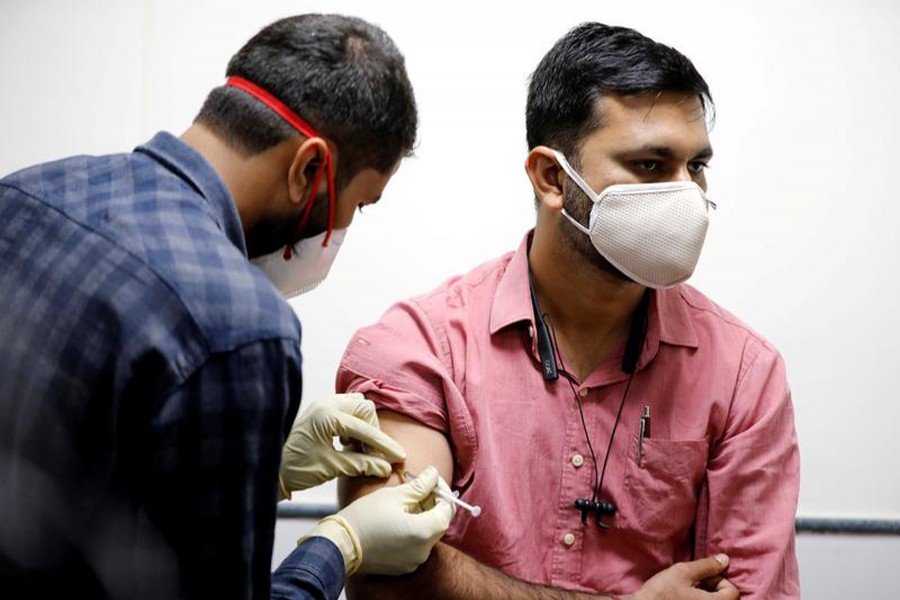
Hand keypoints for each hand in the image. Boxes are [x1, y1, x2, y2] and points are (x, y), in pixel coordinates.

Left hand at [279, 393, 405, 496]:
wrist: (269, 467)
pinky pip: (346, 408)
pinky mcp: (320, 409)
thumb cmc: (297, 469)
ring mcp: (321, 404)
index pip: (365, 429)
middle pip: (365, 408)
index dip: (384, 445)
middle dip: (373, 431)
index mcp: (327, 417)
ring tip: (357, 448)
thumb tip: (386, 467)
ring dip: (363, 425)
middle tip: (371, 453)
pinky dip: (353, 423)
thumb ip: (361, 464)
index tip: (399, 457)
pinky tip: (347, 442)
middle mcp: (325, 404)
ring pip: (357, 405)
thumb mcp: (332, 468)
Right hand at [301, 466, 455, 574]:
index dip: (442, 490)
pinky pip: (417, 544)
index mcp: (424, 532)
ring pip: (428, 532)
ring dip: (423, 515)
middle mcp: (423, 550)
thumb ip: (419, 485)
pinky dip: (414, 529)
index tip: (430, 479)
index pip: (448, 508)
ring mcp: (414, 561)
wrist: (340, 544)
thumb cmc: (364, 518)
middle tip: (418, 487)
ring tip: (405, 501)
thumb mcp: (394, 495)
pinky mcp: (404, 566)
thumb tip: (434, 473)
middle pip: (440, 522)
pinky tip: (399, 517)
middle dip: (432, 502)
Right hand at [626, 555, 738, 599]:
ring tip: (688, 592)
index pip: (732, 592)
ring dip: (706, 596)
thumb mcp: (683, 572)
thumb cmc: (662, 592)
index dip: (719, 580)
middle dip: (713, 588)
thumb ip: (707, 566)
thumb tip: (725, 559)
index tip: (701, 578)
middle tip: (694, 583)